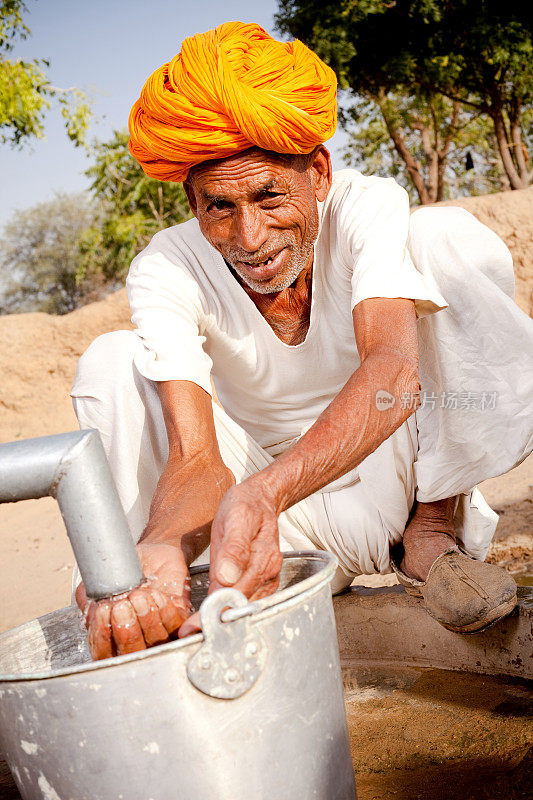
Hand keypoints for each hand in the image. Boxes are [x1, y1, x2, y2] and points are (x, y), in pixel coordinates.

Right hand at [76, 542, 192, 659]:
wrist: (152, 553)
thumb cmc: (126, 572)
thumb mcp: (99, 584)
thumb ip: (89, 602)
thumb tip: (92, 616)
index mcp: (113, 638)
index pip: (104, 655)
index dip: (102, 638)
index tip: (103, 611)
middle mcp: (137, 641)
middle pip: (132, 655)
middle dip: (126, 632)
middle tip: (122, 606)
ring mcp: (160, 633)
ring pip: (156, 643)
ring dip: (146, 619)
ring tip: (139, 594)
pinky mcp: (180, 621)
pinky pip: (175, 626)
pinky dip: (165, 611)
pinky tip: (156, 594)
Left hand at [179, 480, 282, 636]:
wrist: (261, 499)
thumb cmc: (246, 506)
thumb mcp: (236, 517)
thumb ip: (234, 548)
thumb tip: (227, 577)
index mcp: (263, 559)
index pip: (235, 595)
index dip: (212, 613)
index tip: (192, 628)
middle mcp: (269, 574)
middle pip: (240, 607)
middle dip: (214, 623)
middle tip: (188, 636)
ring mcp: (267, 580)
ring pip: (243, 609)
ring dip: (220, 621)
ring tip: (194, 631)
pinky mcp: (261, 583)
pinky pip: (245, 602)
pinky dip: (227, 611)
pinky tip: (211, 616)